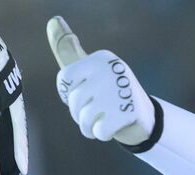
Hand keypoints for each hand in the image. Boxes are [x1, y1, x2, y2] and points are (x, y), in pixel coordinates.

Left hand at [46, 17, 153, 144]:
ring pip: (84, 118)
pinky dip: (101, 134)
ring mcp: (120, 91)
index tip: (83, 93)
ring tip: (100, 120)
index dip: (68, 93)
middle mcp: (111, 70)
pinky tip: (111, 126)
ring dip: (88, 127)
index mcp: (100, 58)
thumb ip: (68, 49)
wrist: (141, 116)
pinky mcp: (128, 112)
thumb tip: (52, 20)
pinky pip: (98, 131)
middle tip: (96, 110)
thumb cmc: (106, 91)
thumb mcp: (87, 68)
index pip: (64, 79)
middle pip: (74, 101)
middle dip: (79, 113)